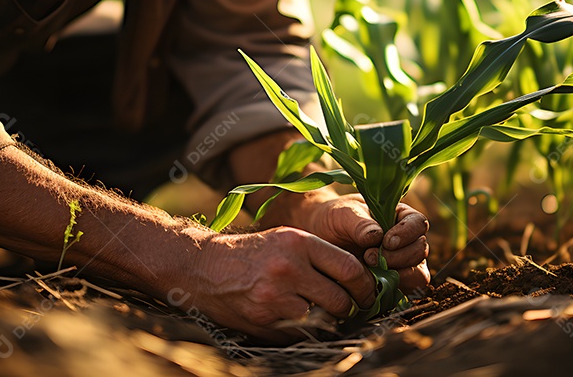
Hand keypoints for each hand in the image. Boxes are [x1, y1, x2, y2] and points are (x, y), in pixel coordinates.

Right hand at [184, 227, 376, 341]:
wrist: (205, 266)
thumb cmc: (252, 253)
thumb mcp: (286, 240)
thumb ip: (319, 257)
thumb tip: (358, 281)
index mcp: (299, 242)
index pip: (349, 268)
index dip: (365, 286)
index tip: (367, 293)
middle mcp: (289, 267)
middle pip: (340, 299)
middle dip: (347, 308)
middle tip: (346, 308)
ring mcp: (275, 296)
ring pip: (321, 319)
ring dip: (324, 321)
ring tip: (317, 312)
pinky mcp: (263, 319)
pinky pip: (298, 333)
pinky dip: (301, 330)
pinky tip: (291, 318)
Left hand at [300, 195, 430, 294]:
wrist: (320, 236)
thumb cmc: (334, 218)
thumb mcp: (344, 214)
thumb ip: (361, 223)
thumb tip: (377, 237)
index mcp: (400, 216)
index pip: (418, 224)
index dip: (407, 234)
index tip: (386, 241)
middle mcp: (406, 240)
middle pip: (420, 250)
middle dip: (399, 257)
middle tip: (370, 257)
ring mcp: (402, 262)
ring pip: (418, 274)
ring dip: (398, 275)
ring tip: (370, 270)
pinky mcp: (393, 282)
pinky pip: (405, 291)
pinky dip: (392, 290)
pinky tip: (372, 284)